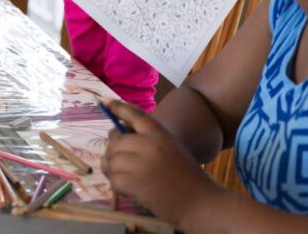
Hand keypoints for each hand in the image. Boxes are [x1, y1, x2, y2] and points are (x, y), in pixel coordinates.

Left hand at [102, 99, 218, 224]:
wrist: (201, 203)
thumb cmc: (189, 178)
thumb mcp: (172, 149)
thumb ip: (151, 141)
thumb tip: (121, 140)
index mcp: (160, 134)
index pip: (136, 115)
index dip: (119, 108)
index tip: (106, 102)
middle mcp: (149, 144)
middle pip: (116, 140)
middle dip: (112, 151)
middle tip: (115, 162)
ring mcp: (141, 163)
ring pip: (112, 161)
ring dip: (112, 170)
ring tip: (122, 178)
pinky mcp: (136, 183)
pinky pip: (114, 179)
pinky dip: (117, 186)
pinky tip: (127, 189)